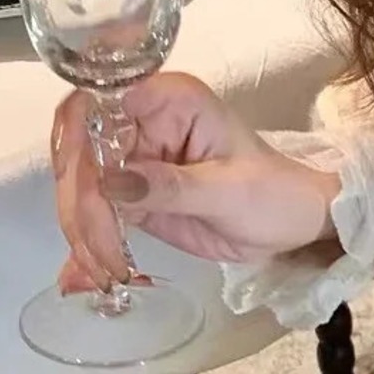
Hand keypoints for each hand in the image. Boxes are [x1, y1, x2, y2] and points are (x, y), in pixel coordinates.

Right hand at [51, 73, 341, 294]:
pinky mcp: (130, 196)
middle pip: (80, 150)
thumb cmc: (276, 193)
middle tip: (99, 249)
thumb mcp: (228, 190)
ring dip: (82, 230)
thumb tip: (109, 182)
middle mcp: (142, 121)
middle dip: (81, 202)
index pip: (99, 101)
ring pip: (80, 187)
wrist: (294, 223)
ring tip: (104, 270)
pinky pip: (94, 214)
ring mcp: (132, 159)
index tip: (86, 188)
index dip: (79, 140)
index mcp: (171, 100)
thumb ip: (170, 186)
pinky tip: (86, 273)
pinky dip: (87, 243)